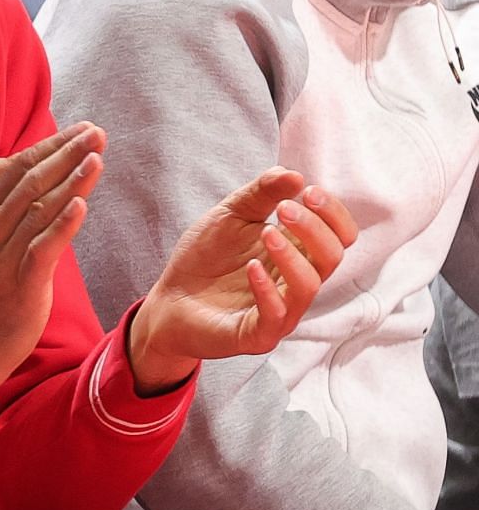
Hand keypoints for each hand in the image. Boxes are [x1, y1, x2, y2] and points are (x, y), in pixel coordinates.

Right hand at [0, 122, 107, 397]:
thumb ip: (7, 209)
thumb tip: (35, 175)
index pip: (15, 169)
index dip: (48, 146)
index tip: (79, 129)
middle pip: (30, 182)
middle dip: (65, 154)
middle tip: (96, 132)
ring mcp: (1, 257)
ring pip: (38, 210)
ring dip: (70, 181)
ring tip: (96, 157)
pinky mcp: (18, 285)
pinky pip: (41, 249)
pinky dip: (61, 225)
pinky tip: (81, 205)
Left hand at [129, 169, 357, 393]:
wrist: (170, 298)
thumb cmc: (207, 258)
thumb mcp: (231, 215)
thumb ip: (261, 194)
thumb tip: (295, 175)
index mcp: (299, 253)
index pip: (340, 235)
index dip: (333, 213)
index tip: (308, 190)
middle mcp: (297, 283)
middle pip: (332, 256)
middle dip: (313, 228)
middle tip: (285, 208)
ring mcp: (281, 311)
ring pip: (309, 286)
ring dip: (292, 255)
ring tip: (266, 232)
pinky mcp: (258, 335)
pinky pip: (275, 316)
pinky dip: (267, 289)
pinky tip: (251, 268)